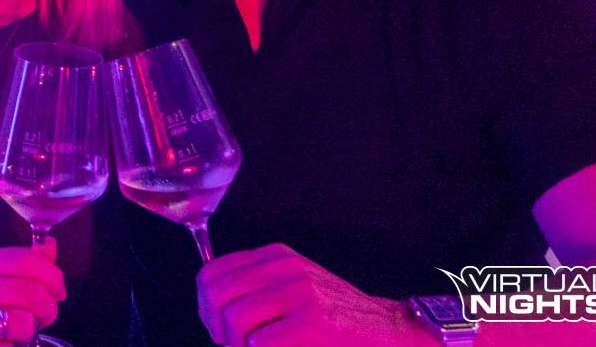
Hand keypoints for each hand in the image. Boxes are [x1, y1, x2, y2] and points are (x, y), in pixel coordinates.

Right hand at [0, 238, 66, 345]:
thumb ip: (15, 266)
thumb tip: (50, 246)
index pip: (22, 259)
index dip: (51, 273)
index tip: (59, 289)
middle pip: (28, 290)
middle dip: (49, 306)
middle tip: (49, 315)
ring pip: (23, 323)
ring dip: (32, 331)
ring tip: (24, 333)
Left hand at [197, 243, 433, 346]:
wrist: (389, 332)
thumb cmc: (336, 320)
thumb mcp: (293, 289)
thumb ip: (256, 290)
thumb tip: (210, 309)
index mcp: (275, 256)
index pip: (211, 274)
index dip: (206, 308)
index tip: (220, 331)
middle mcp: (285, 267)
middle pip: (216, 296)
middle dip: (216, 330)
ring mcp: (301, 291)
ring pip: (234, 321)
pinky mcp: (314, 321)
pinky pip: (261, 343)